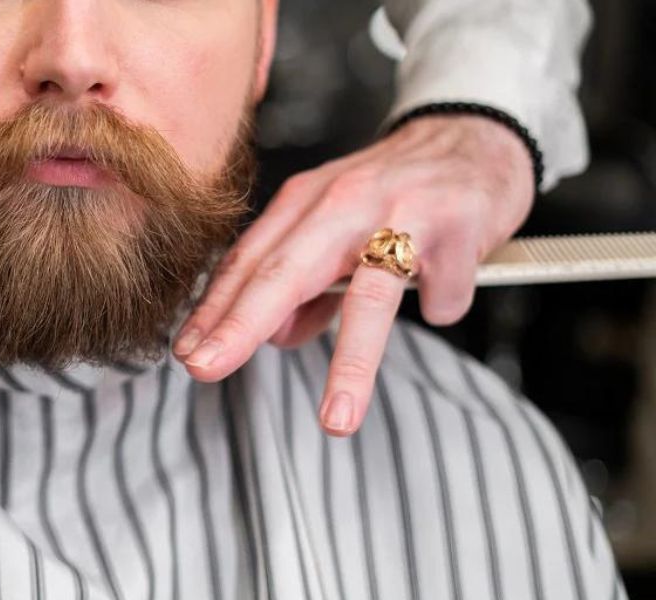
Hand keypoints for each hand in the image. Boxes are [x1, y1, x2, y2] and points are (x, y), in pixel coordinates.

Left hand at [171, 114, 534, 435]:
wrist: (478, 135)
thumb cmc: (398, 191)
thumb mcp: (336, 227)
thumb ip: (304, 285)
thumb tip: (275, 337)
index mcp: (306, 203)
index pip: (248, 262)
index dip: (214, 309)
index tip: (186, 352)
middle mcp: (344, 201)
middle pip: (284, 271)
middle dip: (240, 324)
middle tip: (205, 368)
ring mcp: (402, 211)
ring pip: (367, 295)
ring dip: (351, 364)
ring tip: (335, 418)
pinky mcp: (457, 226)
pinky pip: (441, 293)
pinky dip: (442, 305)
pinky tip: (443, 294)